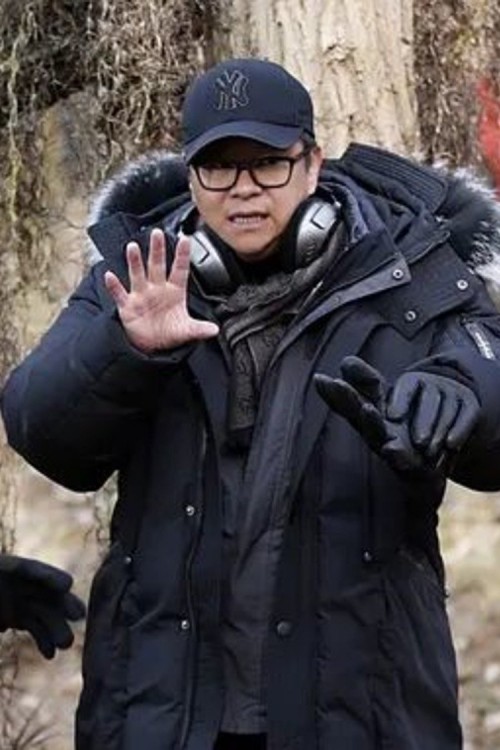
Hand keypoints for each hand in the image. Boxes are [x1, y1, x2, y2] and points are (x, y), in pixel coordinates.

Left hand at [0, 555, 85, 658]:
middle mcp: (13, 583)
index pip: (26, 569)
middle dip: (61, 602)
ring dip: (55, 627)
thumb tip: (3, 622)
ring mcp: (15, 598)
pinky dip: (42, 639)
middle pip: (41, 590)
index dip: (47, 576)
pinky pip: (34, 625)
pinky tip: (50, 655)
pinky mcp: (14, 615)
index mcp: (2, 569)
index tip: (67, 585)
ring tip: (65, 645)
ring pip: (42, 611)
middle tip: (78, 616)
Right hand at [104, 229, 219, 351]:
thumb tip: (215, 330)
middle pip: (157, 266)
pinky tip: (110, 276)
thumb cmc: (169, 332)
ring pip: (138, 274)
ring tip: (133, 247)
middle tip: (157, 233)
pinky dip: (114, 286)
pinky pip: (120, 294)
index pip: (179, 270)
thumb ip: (199, 328)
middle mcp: (157, 289)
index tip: (185, 239)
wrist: (151, 345)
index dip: (182, 255)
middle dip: (157, 250)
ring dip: (135, 262)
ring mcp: (141, 295)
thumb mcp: (186, 331)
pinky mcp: (127, 306)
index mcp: (174, 292)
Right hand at [314, 356, 479, 472]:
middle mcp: (373, 432)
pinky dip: (395, 455)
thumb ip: (367, 382)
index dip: (334, 391)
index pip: (348, 400)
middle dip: (346, 399)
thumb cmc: (401, 432)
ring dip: (371, 422)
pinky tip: (390, 448)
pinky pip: (401, 460)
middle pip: (357, 414)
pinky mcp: (407, 465)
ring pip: (376, 434)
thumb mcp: (384, 402)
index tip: (318, 377)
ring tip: (367, 408)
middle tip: (335, 383)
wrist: (428, 467)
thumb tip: (345, 360)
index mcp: (367, 416)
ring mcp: (388, 449)